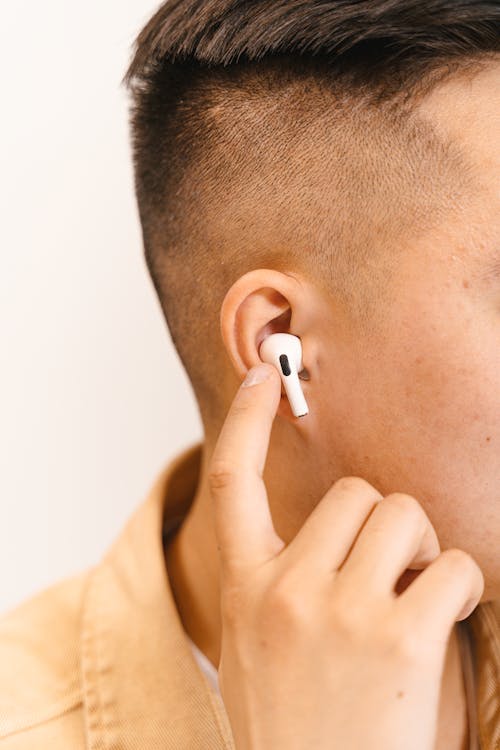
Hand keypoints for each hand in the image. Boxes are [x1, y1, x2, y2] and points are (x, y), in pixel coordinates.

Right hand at [208, 363, 483, 749]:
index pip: (233, 480)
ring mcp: (340, 612)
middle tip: (386, 572)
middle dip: (381, 524)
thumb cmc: (292, 728)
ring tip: (411, 600)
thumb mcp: (252, 649)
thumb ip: (271, 585)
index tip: (264, 375)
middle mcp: (286, 590)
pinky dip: (459, 586)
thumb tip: (319, 535)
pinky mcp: (400, 637)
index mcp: (245, 590)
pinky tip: (445, 622)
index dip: (247, 419)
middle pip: (354, 494)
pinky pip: (450, 567)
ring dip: (420, 550)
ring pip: (403, 517)